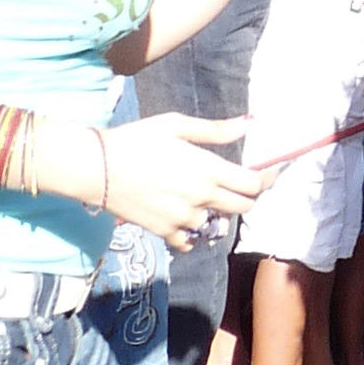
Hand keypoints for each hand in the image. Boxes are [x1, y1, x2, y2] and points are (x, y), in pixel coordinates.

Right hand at [101, 116, 265, 251]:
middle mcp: (200, 198)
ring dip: (219, 213)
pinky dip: (193, 233)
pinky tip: (187, 217)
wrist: (96, 168)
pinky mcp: (164, 232)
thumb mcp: (177, 125)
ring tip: (208, 198)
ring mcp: (182, 219)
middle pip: (243, 207)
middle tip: (241, 184)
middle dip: (248, 196)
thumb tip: (250, 123)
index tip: (268, 172)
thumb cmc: (137, 139)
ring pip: (217, 225)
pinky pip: (190, 241)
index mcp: (207, 170)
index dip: (266, 178)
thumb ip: (216, 130)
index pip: (253, 184)